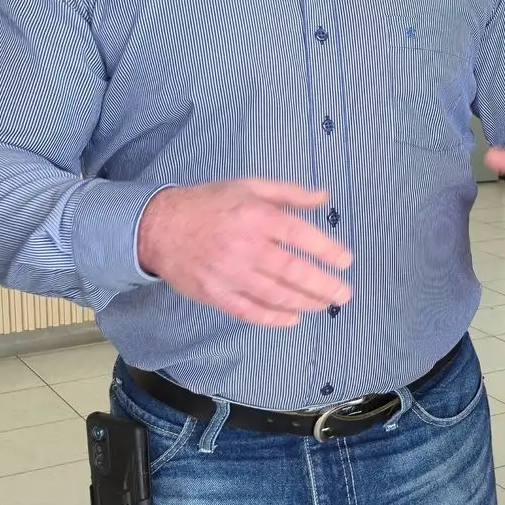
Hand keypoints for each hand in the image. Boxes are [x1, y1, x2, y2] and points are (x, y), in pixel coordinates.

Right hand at [137, 179, 353, 327]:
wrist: (159, 226)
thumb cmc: (209, 204)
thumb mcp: (249, 186)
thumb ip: (289, 193)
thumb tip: (324, 198)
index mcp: (256, 216)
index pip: (300, 235)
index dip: (327, 250)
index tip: (345, 261)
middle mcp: (245, 246)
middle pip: (293, 271)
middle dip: (323, 285)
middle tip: (343, 294)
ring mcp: (229, 273)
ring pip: (275, 295)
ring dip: (305, 302)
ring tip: (323, 304)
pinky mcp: (215, 294)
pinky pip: (250, 311)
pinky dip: (274, 318)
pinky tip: (293, 318)